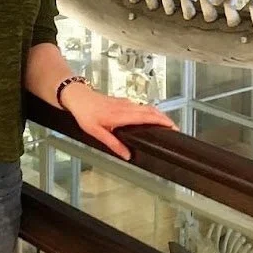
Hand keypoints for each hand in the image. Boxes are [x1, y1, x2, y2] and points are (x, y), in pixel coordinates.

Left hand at [60, 83, 177, 160]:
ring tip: (166, 123)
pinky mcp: (123, 101)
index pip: (147, 117)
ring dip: (158, 114)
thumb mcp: (97, 133)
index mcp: (121, 115)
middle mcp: (126, 106)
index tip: (172, 126)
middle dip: (165, 118)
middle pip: (151, 110)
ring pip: (147, 107)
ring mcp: (125, 102)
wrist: (78, 97)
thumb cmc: (85, 114)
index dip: (161, 121)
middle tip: (174, 127)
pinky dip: (149, 111)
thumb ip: (113, 144)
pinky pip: (140, 106)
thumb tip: (127, 155)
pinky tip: (149, 117)